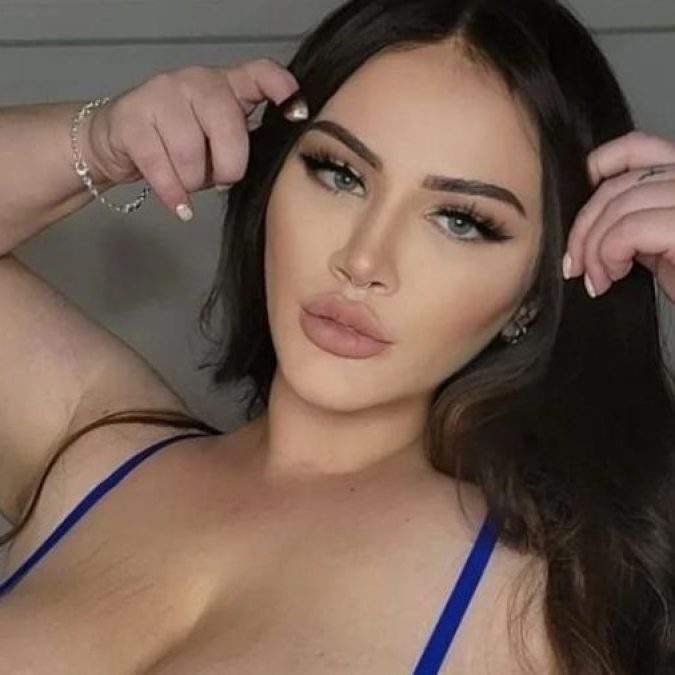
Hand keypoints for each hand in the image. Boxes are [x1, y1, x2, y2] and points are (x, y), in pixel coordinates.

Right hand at [81, 59, 299, 220]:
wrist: (118, 142)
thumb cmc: (179, 148)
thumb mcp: (218, 145)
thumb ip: (243, 146)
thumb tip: (272, 165)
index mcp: (226, 85)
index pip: (261, 73)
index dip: (283, 89)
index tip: (297, 115)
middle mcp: (195, 81)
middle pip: (226, 123)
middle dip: (230, 165)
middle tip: (222, 179)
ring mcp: (161, 94)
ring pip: (190, 151)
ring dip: (193, 181)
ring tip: (189, 182)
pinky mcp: (131, 117)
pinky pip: (160, 166)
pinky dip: (173, 193)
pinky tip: (179, 203)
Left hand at [564, 130, 674, 301]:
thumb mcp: (664, 248)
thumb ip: (638, 223)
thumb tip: (593, 222)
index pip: (638, 147)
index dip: (598, 168)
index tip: (582, 212)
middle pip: (618, 183)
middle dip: (583, 227)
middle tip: (574, 264)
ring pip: (618, 207)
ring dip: (592, 248)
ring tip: (597, 278)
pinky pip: (628, 231)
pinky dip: (607, 256)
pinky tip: (611, 278)